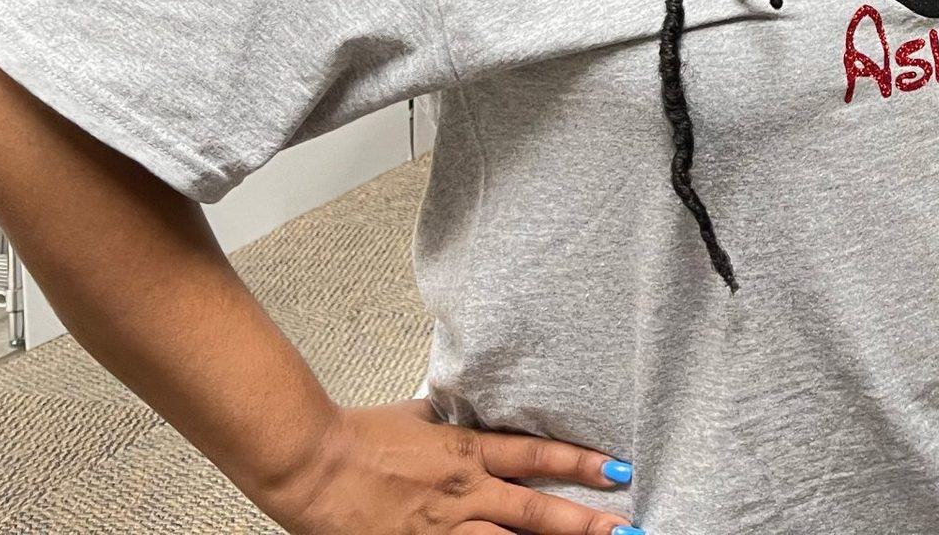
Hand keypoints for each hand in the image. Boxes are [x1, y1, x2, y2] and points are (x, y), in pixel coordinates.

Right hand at [257, 400, 641, 534]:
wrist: (312, 463)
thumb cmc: (362, 436)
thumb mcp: (423, 417)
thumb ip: (459, 424)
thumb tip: (482, 415)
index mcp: (467, 454)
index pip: (536, 456)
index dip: (579, 463)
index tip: (618, 469)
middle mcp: (463, 495)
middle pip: (534, 513)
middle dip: (583, 525)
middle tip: (626, 531)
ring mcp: (440, 530)